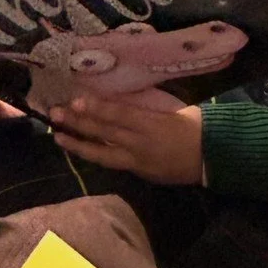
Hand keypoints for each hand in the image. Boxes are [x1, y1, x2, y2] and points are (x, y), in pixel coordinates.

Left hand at [49, 97, 203, 184]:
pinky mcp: (139, 172)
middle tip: (54, 113)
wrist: (213, 158)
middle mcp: (141, 144)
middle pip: (105, 133)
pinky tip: (80, 149)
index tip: (76, 101)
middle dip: (78, 123)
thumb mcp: (175, 109)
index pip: (119, 115)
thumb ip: (149, 105)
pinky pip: (112, 162)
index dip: (97, 109)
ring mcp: (138, 161)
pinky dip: (94, 154)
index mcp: (152, 124)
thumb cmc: (196, 126)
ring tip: (58, 135)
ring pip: (102, 153)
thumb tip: (124, 95)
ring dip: (78, 144)